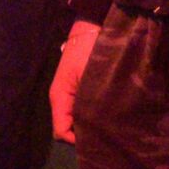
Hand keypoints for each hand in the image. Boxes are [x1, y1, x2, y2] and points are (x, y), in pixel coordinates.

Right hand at [49, 19, 100, 143]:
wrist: (92, 28)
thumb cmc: (90, 50)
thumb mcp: (91, 77)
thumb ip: (90, 103)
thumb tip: (98, 127)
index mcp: (59, 98)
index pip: (61, 131)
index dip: (77, 140)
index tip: (98, 139)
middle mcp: (61, 100)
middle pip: (68, 129)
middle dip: (85, 135)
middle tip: (106, 137)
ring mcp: (69, 95)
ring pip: (75, 121)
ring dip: (90, 125)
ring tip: (109, 128)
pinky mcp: (79, 91)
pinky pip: (82, 111)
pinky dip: (93, 116)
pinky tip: (107, 116)